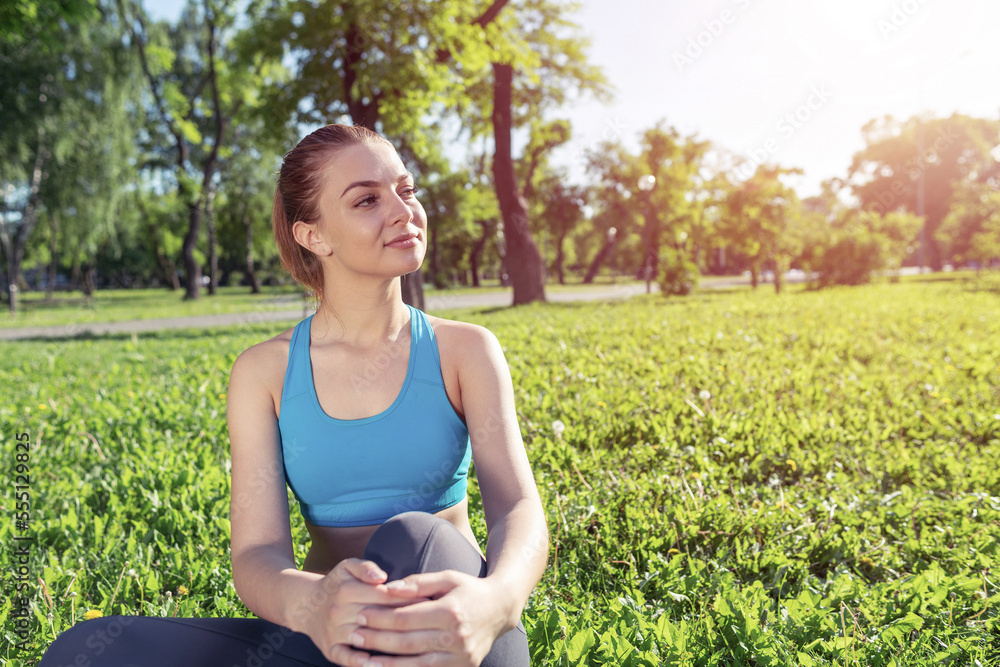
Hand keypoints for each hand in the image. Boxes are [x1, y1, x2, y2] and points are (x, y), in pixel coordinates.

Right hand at [288, 558, 429, 666]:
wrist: (306, 605)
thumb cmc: (336, 584)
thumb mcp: (346, 567)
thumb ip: (365, 567)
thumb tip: (382, 578)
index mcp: (346, 590)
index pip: (383, 595)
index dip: (407, 597)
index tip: (430, 600)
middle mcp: (339, 612)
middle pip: (378, 617)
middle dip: (405, 620)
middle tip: (431, 623)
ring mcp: (334, 632)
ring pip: (366, 638)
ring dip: (390, 643)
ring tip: (417, 645)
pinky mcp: (330, 649)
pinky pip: (347, 659)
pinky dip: (362, 663)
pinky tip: (379, 664)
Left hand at [350, 570, 514, 665]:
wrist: (501, 609)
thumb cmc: (469, 589)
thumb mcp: (447, 578)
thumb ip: (418, 583)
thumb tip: (387, 589)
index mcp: (451, 611)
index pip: (407, 617)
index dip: (381, 618)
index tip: (361, 615)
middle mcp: (457, 637)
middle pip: (407, 642)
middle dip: (377, 640)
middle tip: (354, 636)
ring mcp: (461, 657)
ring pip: (415, 664)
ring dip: (385, 663)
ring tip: (362, 659)